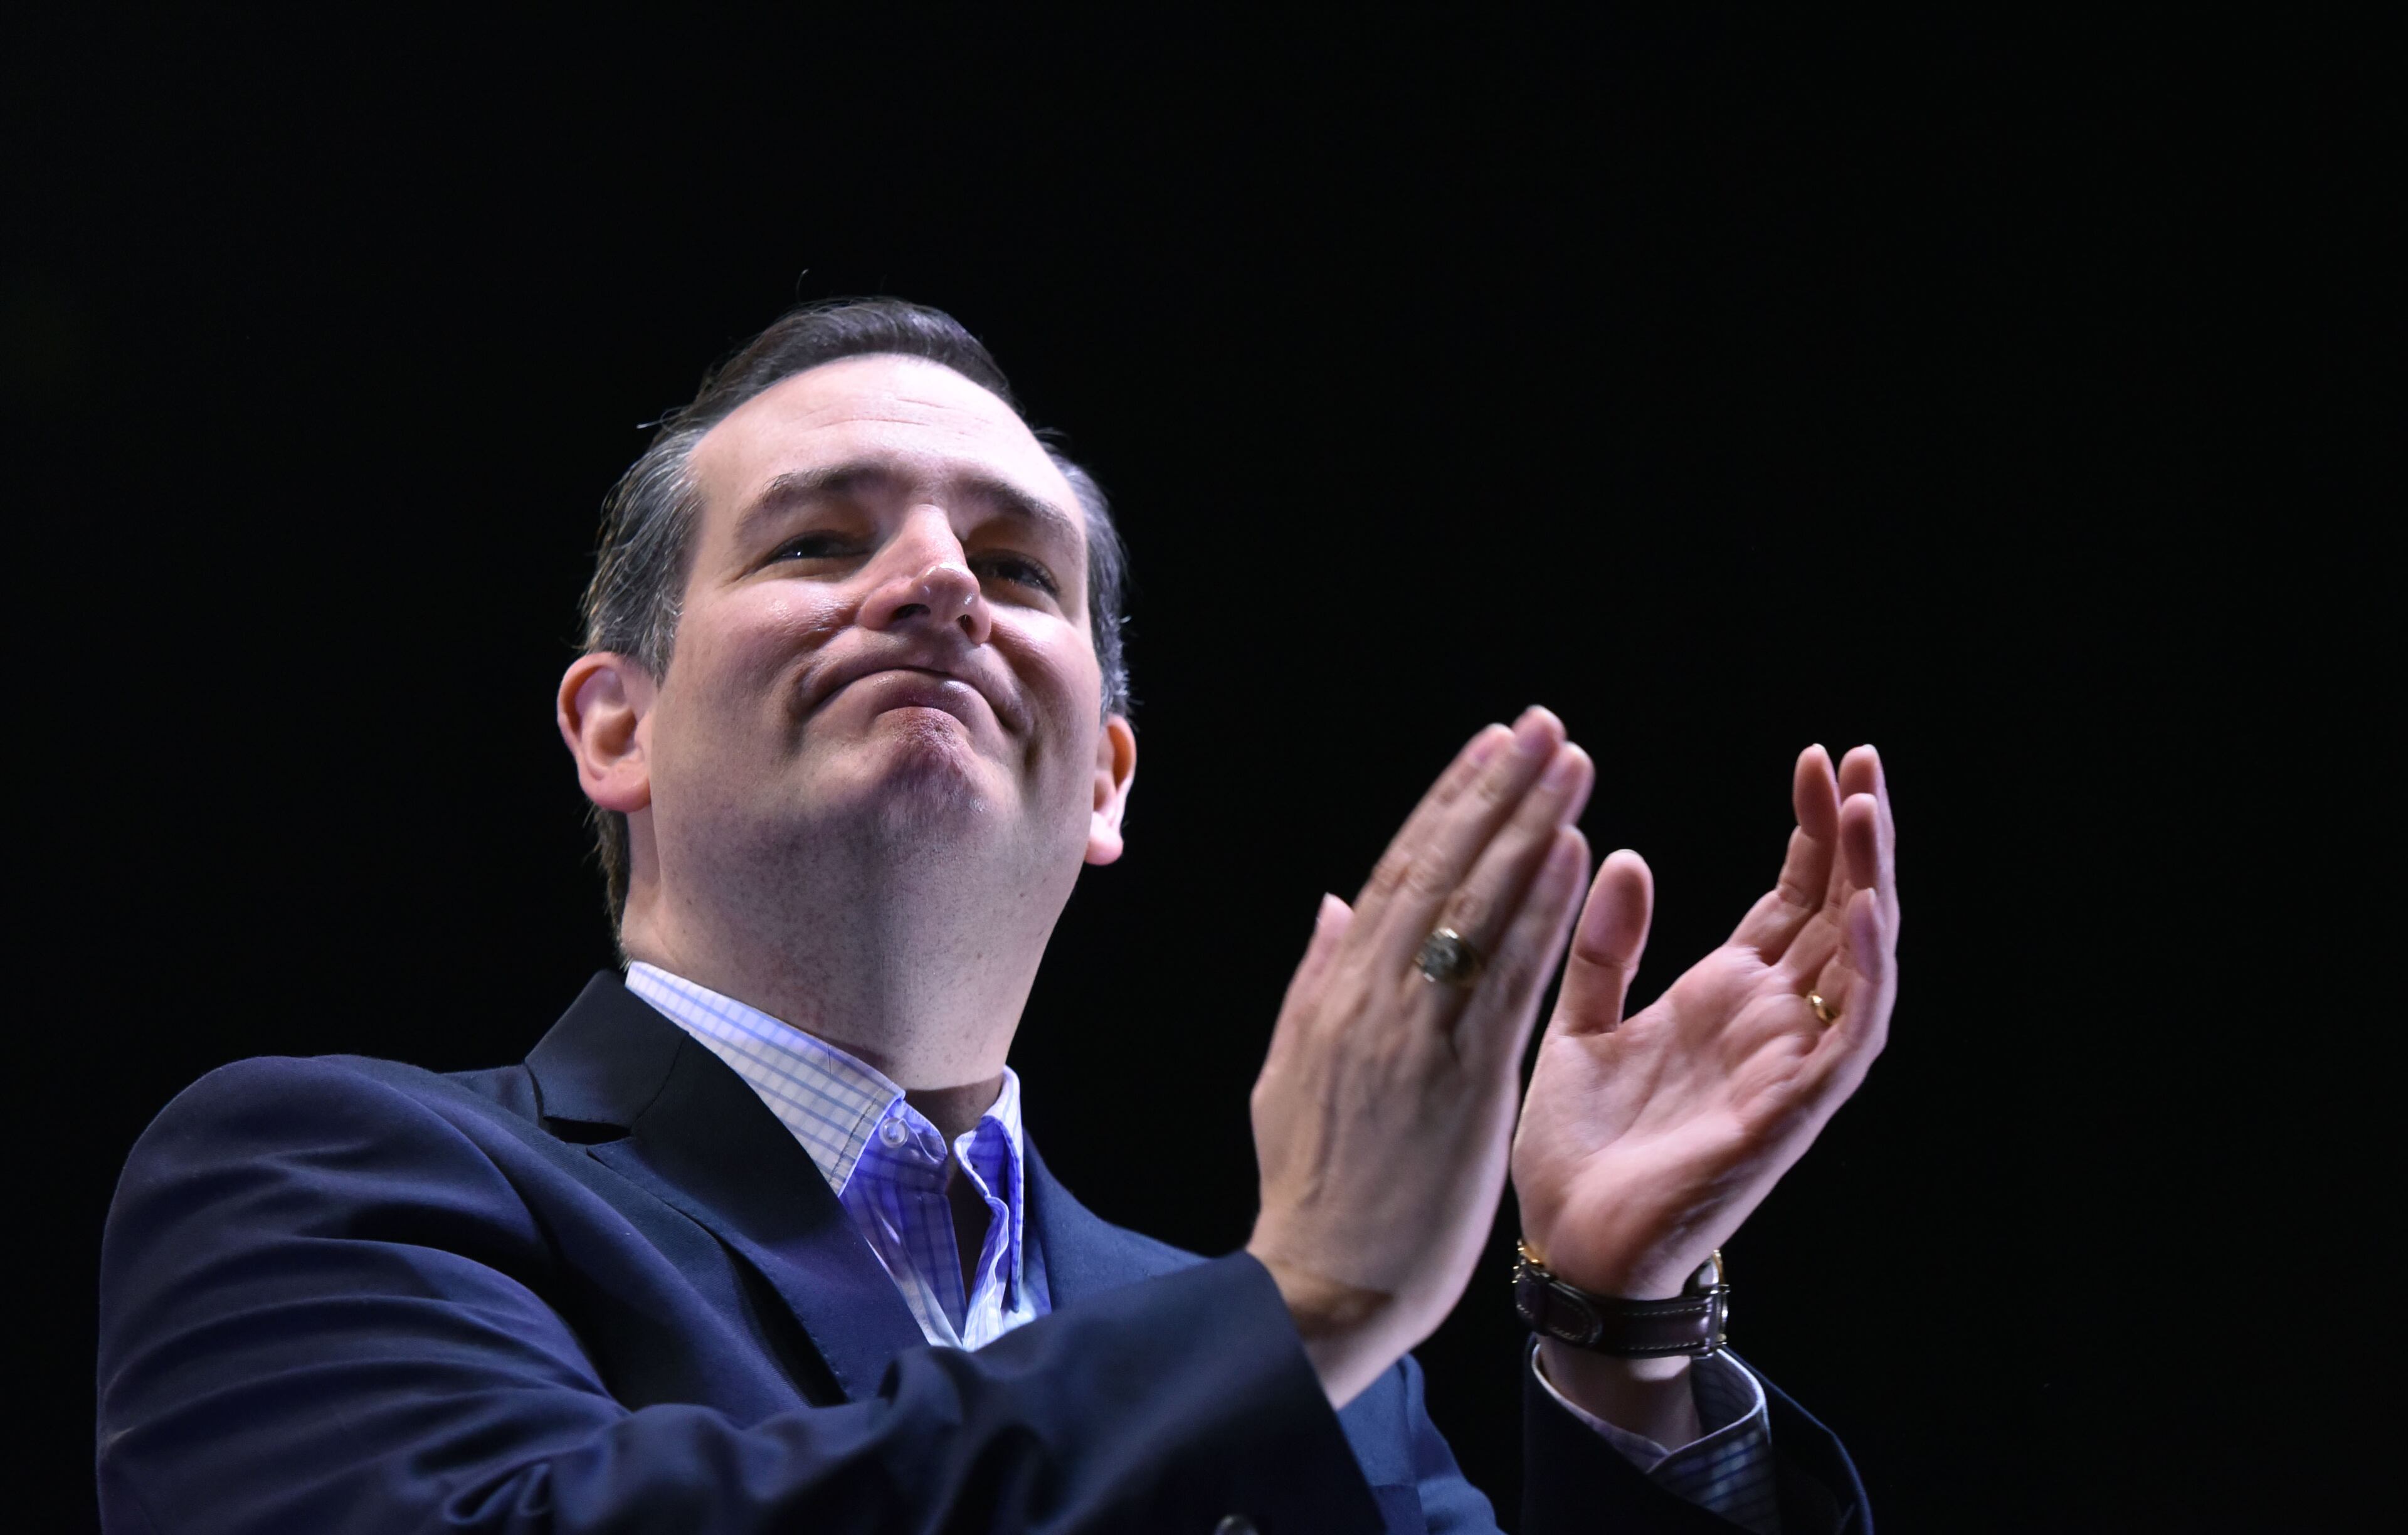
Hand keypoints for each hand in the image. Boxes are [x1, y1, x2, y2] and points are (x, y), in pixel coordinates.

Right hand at [1247, 709, 1593, 1405]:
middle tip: (1543, 725)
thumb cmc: (1312, 1189)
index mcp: (1333, 994)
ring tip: (1572, 763)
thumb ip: (1315, 981)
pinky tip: (1576, 852)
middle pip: (1441, 872)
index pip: (1398, 875)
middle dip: (1495, 791)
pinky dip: (1542, 908)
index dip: (1447, 805)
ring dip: (1530, 826)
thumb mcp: (1288, 1072)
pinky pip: (1510, 977)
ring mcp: (1416, 1036)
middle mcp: (1372, 999)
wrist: (1323, 1286)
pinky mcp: (1464, 1080)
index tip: (1489, 748)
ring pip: (1479, 908)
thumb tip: (1333, 904)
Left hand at [1512, 745, 1899, 1309]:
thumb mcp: (1576, 1026)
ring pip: (1858, 964)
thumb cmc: (1580, 1152)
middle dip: (1854, 837)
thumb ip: (1603, 948)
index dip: (1808, 831)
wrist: (1569, 1248)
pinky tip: (1858, 914)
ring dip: (1869, 887)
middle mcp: (1768, 1024)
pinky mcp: (1790, 1112)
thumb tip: (1630, 855)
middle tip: (1860, 757)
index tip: (1813, 756)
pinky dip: (1861, 977)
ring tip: (1867, 807)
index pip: (1790, 897)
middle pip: (1836, 913)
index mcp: (1722, 998)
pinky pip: (1848, 1039)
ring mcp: (1787, 1066)